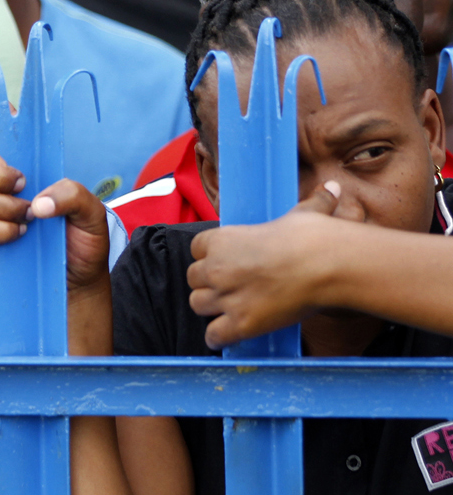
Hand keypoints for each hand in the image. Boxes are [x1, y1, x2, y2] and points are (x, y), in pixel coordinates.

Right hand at [0, 144, 109, 292]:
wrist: (78, 280)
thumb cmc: (84, 240)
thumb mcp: (93, 213)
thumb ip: (73, 195)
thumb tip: (38, 204)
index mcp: (26, 169)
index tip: (21, 174)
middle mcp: (2, 186)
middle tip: (23, 191)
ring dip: (4, 208)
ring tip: (30, 222)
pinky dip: (0, 232)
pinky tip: (21, 237)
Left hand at [188, 182, 340, 349]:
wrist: (328, 265)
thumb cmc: (313, 238)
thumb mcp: (303, 214)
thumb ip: (310, 202)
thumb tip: (331, 188)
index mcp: (222, 239)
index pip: (196, 248)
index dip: (209, 256)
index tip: (225, 261)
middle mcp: (217, 268)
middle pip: (193, 278)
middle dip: (209, 283)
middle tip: (229, 286)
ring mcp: (227, 297)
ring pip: (198, 305)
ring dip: (212, 308)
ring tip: (230, 308)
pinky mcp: (241, 323)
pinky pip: (214, 335)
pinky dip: (220, 337)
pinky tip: (231, 333)